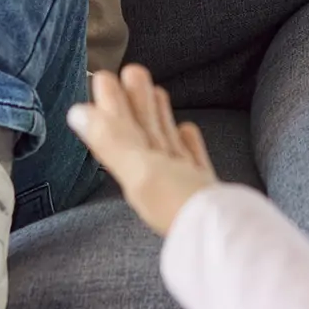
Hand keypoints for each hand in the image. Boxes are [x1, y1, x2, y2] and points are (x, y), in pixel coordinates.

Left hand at [67, 65, 217, 235]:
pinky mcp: (207, 191)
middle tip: (132, 71)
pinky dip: (187, 143)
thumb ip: (111, 140)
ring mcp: (184, 185)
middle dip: (136, 104)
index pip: (121, 133)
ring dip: (158, 117)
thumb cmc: (185, 207)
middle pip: (143, 135)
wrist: (233, 237)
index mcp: (138, 175)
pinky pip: (192, 161)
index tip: (104, 76)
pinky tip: (185, 129)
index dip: (112, 105)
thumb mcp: (142, 169)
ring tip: (155, 90)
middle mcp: (157, 181)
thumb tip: (75, 114)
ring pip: (166, 144)